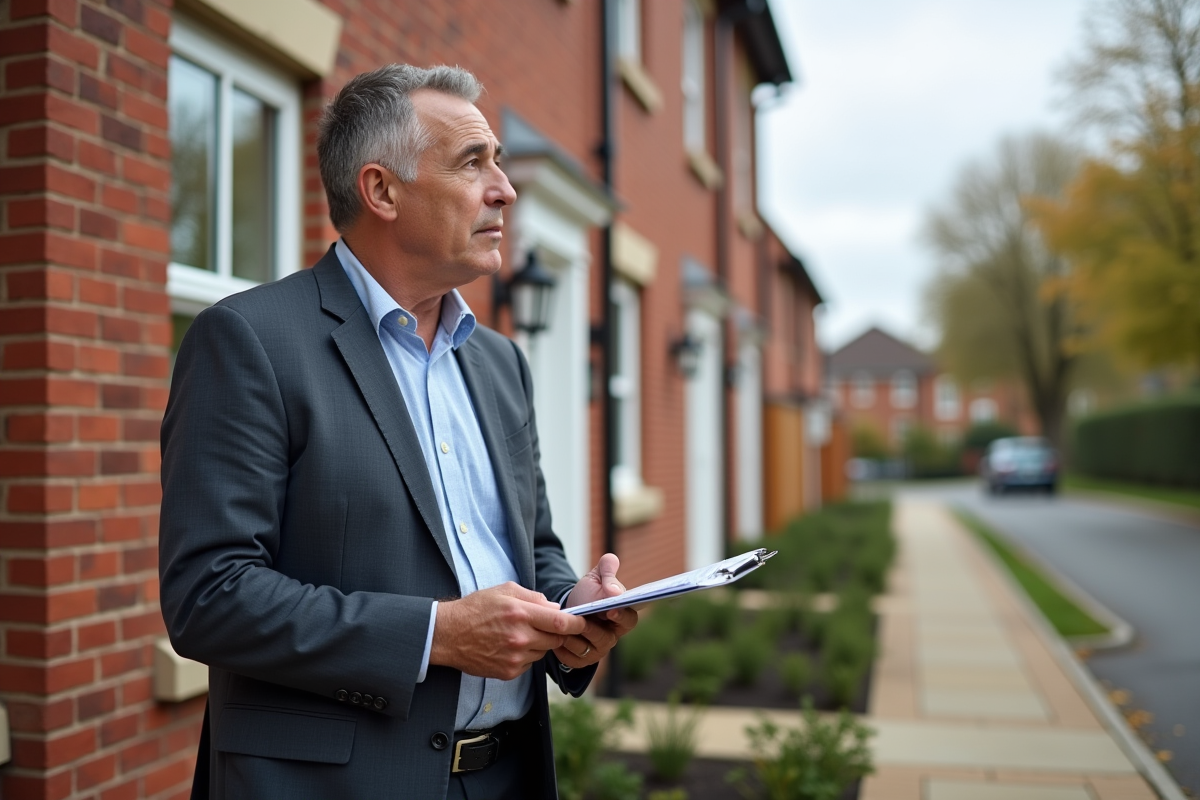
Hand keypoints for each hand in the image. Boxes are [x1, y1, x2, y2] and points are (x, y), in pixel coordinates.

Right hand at [430, 582, 586, 680]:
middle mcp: (520, 637)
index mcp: (521, 613)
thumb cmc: (476, 608)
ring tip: (520, 633)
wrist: (448, 634)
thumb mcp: (505, 591)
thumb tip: (556, 608)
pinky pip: (530, 663)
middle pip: (556, 639)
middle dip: (558, 633)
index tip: (582, 622)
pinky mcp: (509, 672)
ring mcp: (515, 657)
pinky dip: (526, 655)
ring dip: (540, 643)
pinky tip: (509, 646)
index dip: (577, 623)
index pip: (562, 623)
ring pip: (543, 651)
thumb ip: (534, 597)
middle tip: (547, 626)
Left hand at [556, 554, 638, 668]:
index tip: (610, 609)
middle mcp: (612, 637)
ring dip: (573, 637)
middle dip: (590, 628)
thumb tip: (614, 590)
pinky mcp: (581, 660)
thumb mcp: (598, 574)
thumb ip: (609, 568)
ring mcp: (597, 650)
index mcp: (623, 617)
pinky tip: (553, 636)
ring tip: (561, 626)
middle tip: (579, 619)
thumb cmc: (589, 591)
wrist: (570, 606)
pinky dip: (561, 649)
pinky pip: (571, 658)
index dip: (622, 616)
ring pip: (586, 648)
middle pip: (604, 638)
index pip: (629, 620)